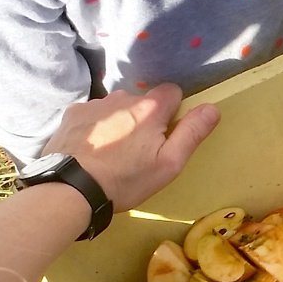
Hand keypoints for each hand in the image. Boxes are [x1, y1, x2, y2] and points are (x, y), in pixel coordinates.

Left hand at [43, 84, 218, 210]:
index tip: (164, 134)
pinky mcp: (72, 113)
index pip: (172, 92)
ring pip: (116, 108)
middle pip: (142, 101)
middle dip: (143, 120)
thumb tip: (212, 107)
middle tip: (136, 152)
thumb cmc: (125, 180)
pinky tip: (89, 150)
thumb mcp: (168, 164)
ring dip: (118, 123)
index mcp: (150, 108)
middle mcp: (122, 97)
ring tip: (110, 154)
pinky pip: (92, 114)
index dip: (172, 112)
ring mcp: (95, 103)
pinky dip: (95, 127)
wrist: (70, 189)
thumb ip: (192, 133)